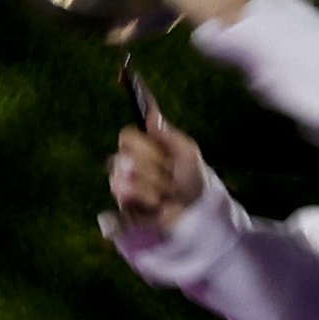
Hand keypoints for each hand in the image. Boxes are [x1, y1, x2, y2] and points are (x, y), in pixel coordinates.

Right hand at [107, 106, 204, 231]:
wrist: (197, 206)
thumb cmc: (192, 176)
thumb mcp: (186, 152)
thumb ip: (168, 134)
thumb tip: (152, 114)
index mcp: (143, 147)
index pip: (126, 137)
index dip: (139, 143)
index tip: (158, 151)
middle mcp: (129, 164)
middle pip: (123, 157)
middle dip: (151, 166)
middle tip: (168, 172)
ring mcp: (125, 185)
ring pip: (122, 178)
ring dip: (151, 184)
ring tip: (165, 190)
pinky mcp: (125, 205)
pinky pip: (125, 198)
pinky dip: (145, 198)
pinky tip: (157, 201)